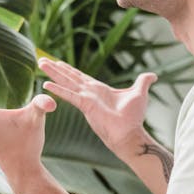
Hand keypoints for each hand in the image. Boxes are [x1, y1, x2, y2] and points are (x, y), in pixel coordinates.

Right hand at [39, 58, 157, 161]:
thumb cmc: (134, 117)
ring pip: (66, 82)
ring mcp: (85, 99)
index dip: (69, 69)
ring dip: (53, 73)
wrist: (130, 133)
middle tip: (41, 60)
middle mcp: (89, 93)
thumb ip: (143, 82)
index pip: (80, 76)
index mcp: (99, 89)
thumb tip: (153, 75)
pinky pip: (69, 95)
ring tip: (41, 64)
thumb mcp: (139, 93)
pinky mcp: (85, 105)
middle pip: (69, 77)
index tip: (58, 62)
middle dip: (55, 69)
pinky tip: (46, 84)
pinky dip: (58, 90)